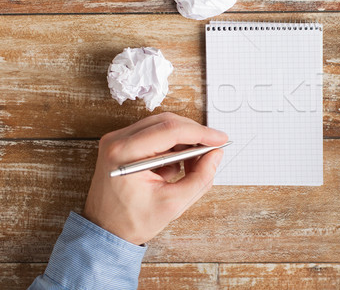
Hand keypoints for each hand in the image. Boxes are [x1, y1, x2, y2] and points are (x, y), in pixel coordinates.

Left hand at [83, 112, 227, 244]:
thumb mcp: (173, 204)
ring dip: (183, 141)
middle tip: (212, 150)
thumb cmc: (131, 221)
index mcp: (124, 153)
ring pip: (162, 125)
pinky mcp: (122, 144)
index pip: (170, 130)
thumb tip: (216, 154)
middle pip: (167, 122)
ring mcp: (117, 140)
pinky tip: (176, 167)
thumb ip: (200, 178)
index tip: (221, 139)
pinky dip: (171, 146)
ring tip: (192, 166)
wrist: (105, 231)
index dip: (201, 133)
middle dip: (194, 135)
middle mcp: (117, 140)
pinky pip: (154, 134)